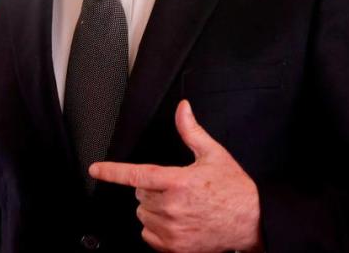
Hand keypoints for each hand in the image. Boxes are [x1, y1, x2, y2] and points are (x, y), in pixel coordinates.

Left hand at [90, 100, 261, 252]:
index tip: (96, 169)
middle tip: (176, 187)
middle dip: (152, 188)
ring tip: (179, 205)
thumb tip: (182, 109)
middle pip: (140, 193)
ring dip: (153, 208)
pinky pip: (148, 235)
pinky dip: (156, 228)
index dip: (112, 172)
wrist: (252, 220)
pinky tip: (175, 221)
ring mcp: (172, 230)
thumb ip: (191, 131)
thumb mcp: (213, 154)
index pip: (136, 174)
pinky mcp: (174, 247)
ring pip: (143, 214)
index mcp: (178, 182)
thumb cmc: (234, 189)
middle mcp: (171, 207)